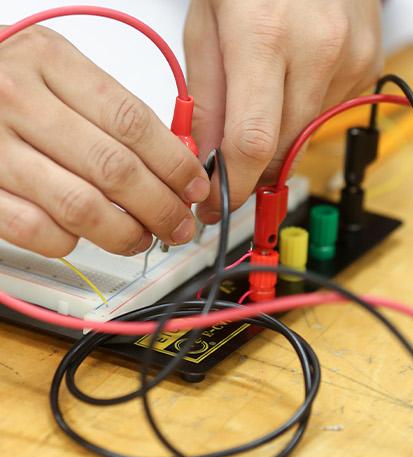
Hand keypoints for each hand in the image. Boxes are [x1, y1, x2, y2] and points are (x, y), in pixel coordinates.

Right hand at [0, 25, 207, 256]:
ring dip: (123, 233)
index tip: (195, 187)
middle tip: (178, 223)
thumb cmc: (3, 78)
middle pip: (113, 168)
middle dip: (160, 206)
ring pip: (79, 205)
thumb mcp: (56, 68)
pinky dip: (68, 242)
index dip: (174, 164)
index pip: (132, 121)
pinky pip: (33, 228)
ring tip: (141, 238)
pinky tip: (83, 237)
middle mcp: (16, 99)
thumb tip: (176, 158)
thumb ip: (110, 107)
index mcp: (48, 60)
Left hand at [183, 0, 381, 220]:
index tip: (216, 202)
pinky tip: (297, 74)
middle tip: (228, 166)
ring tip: (265, 91)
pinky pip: (333, 110)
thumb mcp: (207, 20)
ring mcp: (351, 59)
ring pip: (309, 131)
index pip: (250, 140)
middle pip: (283, 145)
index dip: (231, 183)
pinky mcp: (369, 64)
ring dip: (282, 132)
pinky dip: (308, 108)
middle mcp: (316, 51)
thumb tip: (204, 153)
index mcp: (263, 37)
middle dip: (252, 165)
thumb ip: (206, 92)